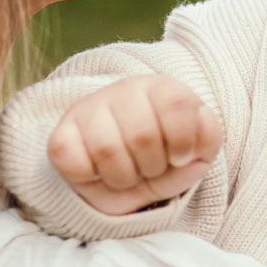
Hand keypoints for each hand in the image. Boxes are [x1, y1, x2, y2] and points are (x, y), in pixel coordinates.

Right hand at [47, 75, 221, 216]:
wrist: (127, 168)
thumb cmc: (166, 155)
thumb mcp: (195, 152)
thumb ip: (205, 143)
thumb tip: (191, 149)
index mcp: (162, 89)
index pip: (176, 103)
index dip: (182, 140)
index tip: (181, 156)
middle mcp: (123, 92)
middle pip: (142, 135)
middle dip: (153, 166)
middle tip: (151, 168)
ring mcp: (88, 110)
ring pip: (107, 149)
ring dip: (123, 177)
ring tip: (128, 174)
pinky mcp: (61, 135)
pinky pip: (70, 159)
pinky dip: (88, 177)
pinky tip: (98, 174)